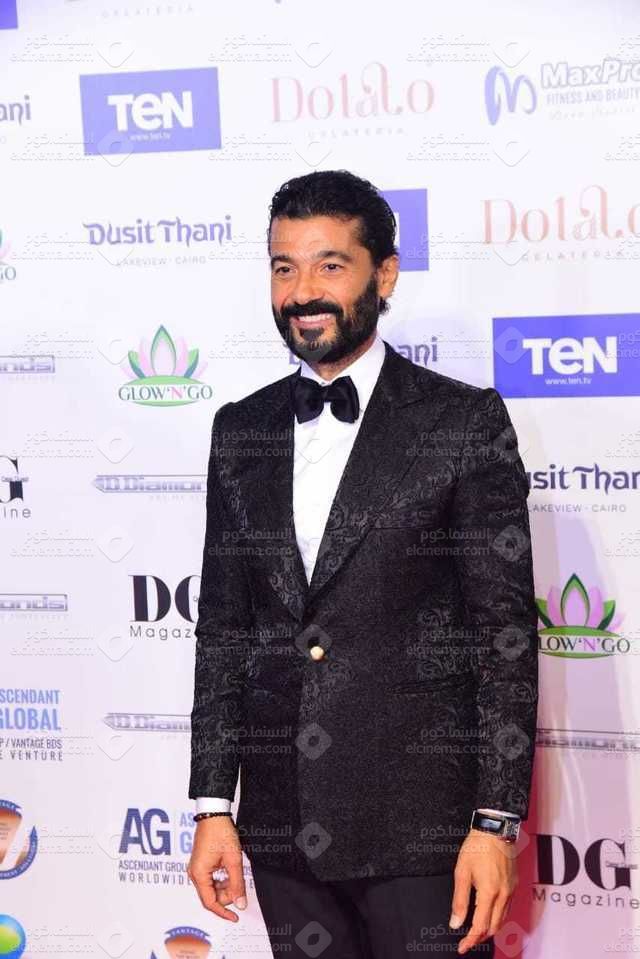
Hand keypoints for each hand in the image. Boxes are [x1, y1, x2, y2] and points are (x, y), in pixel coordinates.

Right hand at [187, 817, 246, 921]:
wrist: (213, 814)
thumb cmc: (220, 832)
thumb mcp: (233, 859)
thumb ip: (237, 883)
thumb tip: (240, 903)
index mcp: (199, 874)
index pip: (210, 903)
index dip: (223, 912)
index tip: (236, 917)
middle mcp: (194, 873)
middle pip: (211, 896)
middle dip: (226, 894)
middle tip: (239, 883)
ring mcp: (196, 869)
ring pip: (211, 888)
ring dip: (225, 886)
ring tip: (235, 872)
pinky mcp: (200, 864)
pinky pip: (210, 879)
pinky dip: (221, 879)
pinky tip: (229, 869)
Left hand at [449, 828, 517, 953]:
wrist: (495, 828)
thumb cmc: (477, 846)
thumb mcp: (462, 872)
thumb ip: (459, 900)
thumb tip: (455, 922)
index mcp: (489, 892)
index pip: (480, 927)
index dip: (470, 941)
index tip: (462, 948)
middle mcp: (503, 894)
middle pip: (494, 927)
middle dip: (480, 937)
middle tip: (467, 940)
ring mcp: (511, 890)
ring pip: (502, 920)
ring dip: (489, 928)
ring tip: (476, 929)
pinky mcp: (514, 884)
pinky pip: (507, 908)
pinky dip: (497, 916)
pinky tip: (488, 913)